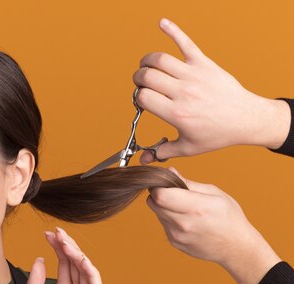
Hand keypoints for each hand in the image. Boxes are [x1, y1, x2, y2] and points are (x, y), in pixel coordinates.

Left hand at [21, 227, 102, 283]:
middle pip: (75, 264)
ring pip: (85, 272)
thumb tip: (40, 259)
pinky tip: (80, 258)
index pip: (64, 264)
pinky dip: (90, 271)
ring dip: (77, 254)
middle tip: (56, 232)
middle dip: (67, 246)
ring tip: (65, 241)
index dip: (57, 248)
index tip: (47, 234)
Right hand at [133, 18, 289, 162]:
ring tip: (147, 67)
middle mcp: (184, 92)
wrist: (245, 118)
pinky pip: (186, 42)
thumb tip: (143, 160)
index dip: (138, 99)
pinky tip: (162, 23)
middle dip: (138, 80)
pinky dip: (173, 30)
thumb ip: (163, 152)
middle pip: (147, 76)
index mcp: (177, 114)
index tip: (143, 103)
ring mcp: (195, 75)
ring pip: (160, 59)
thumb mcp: (188, 148)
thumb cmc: (216, 135)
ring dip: (146, 61)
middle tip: (142, 85)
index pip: (144, 97)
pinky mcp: (204, 63)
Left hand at [147, 168, 280, 283]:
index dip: (159, 186)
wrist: (235, 247)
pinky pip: (163, 224)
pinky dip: (169, 218)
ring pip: (157, 213)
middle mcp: (184, 224)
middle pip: (154, 203)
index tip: (166, 183)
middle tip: (174, 192)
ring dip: (165, 207)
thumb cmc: (229, 217)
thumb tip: (170, 172)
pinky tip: (186, 220)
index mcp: (197, 208)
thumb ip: (189, 183)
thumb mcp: (214, 194)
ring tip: (184, 207)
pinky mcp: (174, 242)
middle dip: (159, 194)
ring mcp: (177, 235)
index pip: (160, 195)